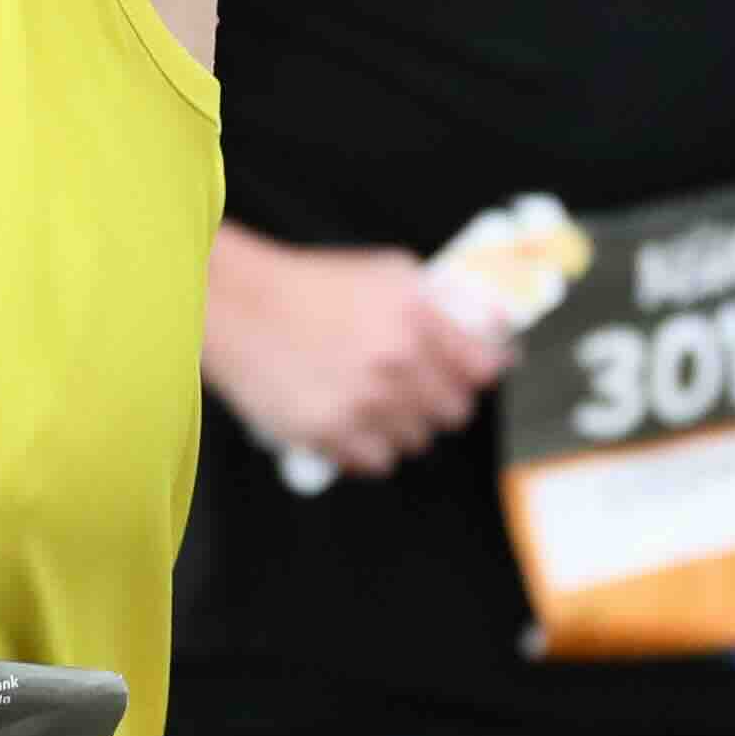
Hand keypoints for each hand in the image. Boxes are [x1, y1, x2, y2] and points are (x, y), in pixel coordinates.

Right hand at [203, 232, 511, 483]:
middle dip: (437, 402)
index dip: (475, 374)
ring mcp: (362, 401)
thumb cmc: (310, 287)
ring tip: (371, 401)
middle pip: (453, 413)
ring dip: (400, 425)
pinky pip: (376, 462)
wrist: (239, 306)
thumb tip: (495, 329)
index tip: (464, 376)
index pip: (483, 370)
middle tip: (410, 389)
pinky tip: (350, 420)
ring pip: (416, 441)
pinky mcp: (329, 432)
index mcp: (416, 317)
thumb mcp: (388, 273)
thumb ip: (445, 301)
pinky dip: (368, 447)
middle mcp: (395, 360)